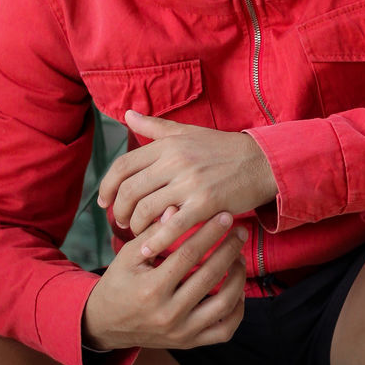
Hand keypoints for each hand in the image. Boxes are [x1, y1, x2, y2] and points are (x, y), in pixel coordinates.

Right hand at [83, 211, 247, 350]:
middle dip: (229, 249)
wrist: (106, 324)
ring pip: (223, 306)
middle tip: (240, 231)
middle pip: (209, 277)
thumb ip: (154, 233)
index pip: (188, 255)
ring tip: (239, 257)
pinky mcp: (189, 342)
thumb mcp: (128, 255)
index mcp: (151, 289)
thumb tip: (177, 208)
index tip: (225, 216)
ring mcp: (181, 332)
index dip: (209, 233)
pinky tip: (238, 289)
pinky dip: (237, 310)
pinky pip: (224, 331)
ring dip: (238, 278)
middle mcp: (168, 314)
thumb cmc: (118, 283)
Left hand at [97, 111, 277, 251]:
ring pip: (146, 209)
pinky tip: (149, 250)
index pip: (123, 166)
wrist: (261, 162)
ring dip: (136, 226)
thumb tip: (127, 115)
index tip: (104, 202)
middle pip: (130, 190)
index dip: (107, 186)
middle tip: (121, 222)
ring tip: (137, 233)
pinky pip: (172, 226)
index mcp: (168, 143)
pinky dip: (156, 240)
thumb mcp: (187, 132)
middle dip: (119, 211)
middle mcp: (175, 160)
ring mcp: (190, 182)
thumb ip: (155, 126)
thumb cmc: (222, 148)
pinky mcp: (206, 203)